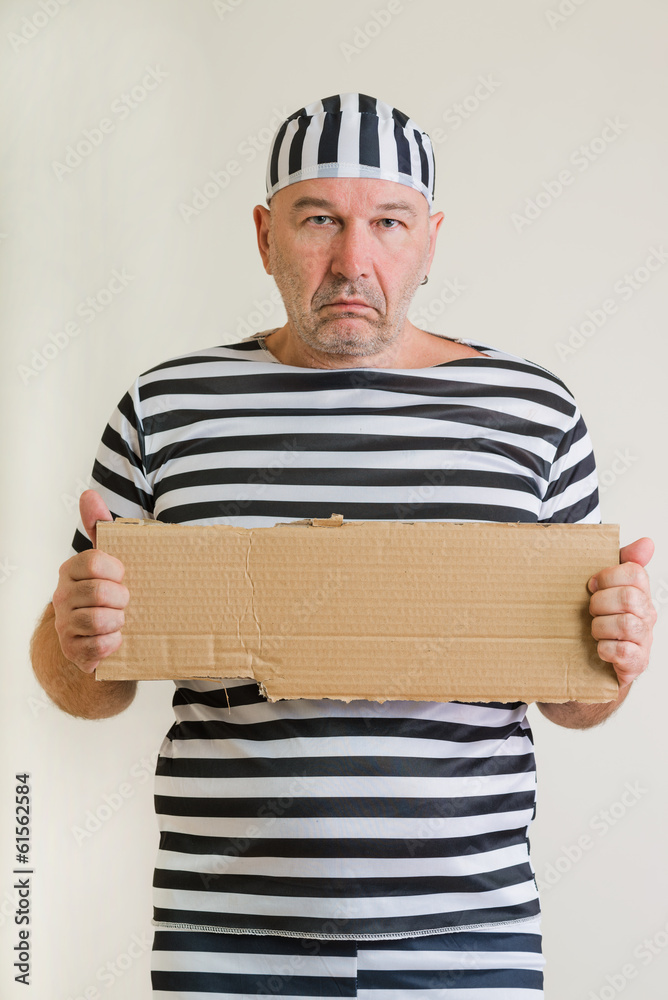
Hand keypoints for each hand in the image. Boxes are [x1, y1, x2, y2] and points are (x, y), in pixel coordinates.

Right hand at [52, 490, 127, 672]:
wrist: (102, 638)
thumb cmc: (109, 593)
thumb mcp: (107, 560)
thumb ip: (99, 526)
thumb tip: (88, 494)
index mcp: (70, 570)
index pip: (94, 561)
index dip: (117, 570)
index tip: (123, 576)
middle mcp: (61, 596)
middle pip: (100, 593)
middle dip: (122, 599)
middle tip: (126, 602)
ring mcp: (64, 625)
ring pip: (98, 620)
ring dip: (118, 621)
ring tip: (121, 619)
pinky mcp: (73, 652)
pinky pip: (99, 646)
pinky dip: (114, 643)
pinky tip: (116, 638)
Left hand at [588, 537, 656, 690]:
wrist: (599, 664)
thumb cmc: (603, 622)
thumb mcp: (606, 588)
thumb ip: (623, 562)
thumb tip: (647, 542)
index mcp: (641, 594)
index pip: (635, 573)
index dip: (608, 576)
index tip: (591, 585)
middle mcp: (647, 615)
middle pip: (629, 597)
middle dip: (600, 602)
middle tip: (591, 610)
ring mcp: (644, 640)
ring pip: (626, 624)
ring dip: (600, 626)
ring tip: (594, 630)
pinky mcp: (637, 662)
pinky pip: (623, 651)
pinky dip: (605, 649)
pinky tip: (601, 648)